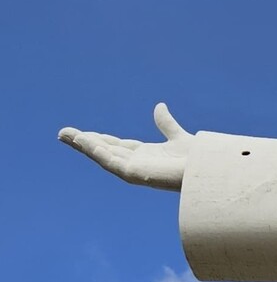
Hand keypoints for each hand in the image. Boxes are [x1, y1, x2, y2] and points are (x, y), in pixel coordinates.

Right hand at [58, 102, 190, 190]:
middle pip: (105, 152)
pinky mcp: (137, 175)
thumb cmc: (199, 160)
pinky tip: (83, 141)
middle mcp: (138, 164)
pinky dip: (96, 151)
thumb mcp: (178, 136)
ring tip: (66, 135)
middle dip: (84, 143)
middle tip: (63, 134)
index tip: (80, 133)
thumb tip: (159, 107)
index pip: (116, 146)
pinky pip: (111, 162)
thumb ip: (166, 123)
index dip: (98, 139)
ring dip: (84, 146)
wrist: (209, 170)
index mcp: (145, 156)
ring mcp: (136, 171)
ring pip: (104, 157)